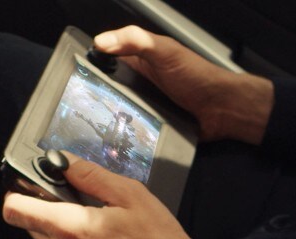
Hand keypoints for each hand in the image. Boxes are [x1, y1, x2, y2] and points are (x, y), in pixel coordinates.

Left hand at [3, 158, 197, 238]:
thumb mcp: (130, 195)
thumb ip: (90, 175)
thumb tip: (62, 161)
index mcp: (70, 228)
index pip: (15, 211)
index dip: (17, 193)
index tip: (30, 184)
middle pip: (33, 225)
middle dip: (47, 209)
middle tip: (79, 199)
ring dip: (67, 230)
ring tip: (102, 223)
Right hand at [92, 26, 273, 143]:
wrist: (223, 109)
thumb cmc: (196, 76)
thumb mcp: (164, 51)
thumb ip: (135, 41)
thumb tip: (100, 41)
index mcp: (138, 61)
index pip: (105, 61)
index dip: (89, 66)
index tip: (72, 77)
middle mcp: (138, 84)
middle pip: (106, 91)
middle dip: (93, 99)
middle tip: (77, 109)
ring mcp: (144, 107)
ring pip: (116, 113)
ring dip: (107, 120)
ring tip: (90, 128)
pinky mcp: (151, 128)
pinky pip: (131, 132)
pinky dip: (123, 135)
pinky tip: (113, 140)